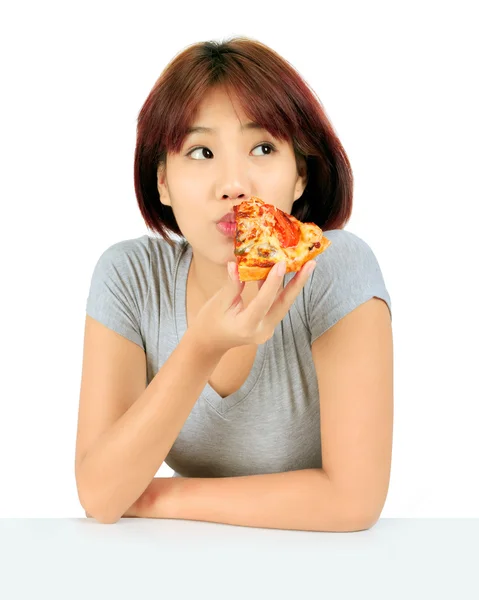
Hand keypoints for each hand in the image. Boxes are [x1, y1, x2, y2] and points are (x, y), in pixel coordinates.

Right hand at [189, 259, 315, 352]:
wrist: (209, 343)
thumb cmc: (209, 323)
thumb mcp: (218, 303)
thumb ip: (232, 285)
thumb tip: (236, 264)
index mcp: (246, 326)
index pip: (263, 302)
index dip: (273, 282)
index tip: (282, 263)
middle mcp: (262, 330)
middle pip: (283, 304)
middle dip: (298, 283)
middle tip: (311, 264)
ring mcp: (267, 329)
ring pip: (283, 304)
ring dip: (294, 285)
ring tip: (306, 265)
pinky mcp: (268, 324)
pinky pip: (277, 304)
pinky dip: (281, 289)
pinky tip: (286, 272)